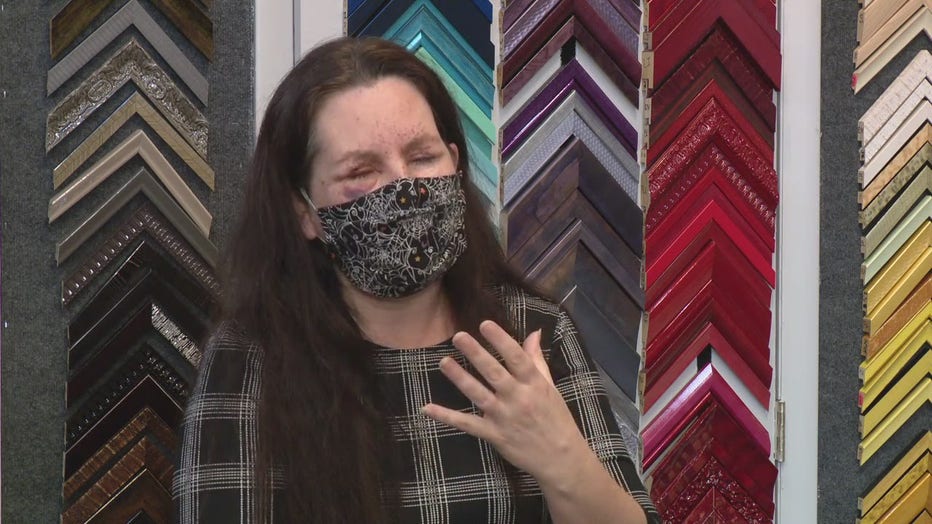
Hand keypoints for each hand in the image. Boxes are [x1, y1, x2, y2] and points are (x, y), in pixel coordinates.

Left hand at [422, 320, 590, 484]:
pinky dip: (446, 417)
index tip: (485, 324)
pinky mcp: (494, 435)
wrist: (561, 458)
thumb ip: (536, 359)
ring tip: (444, 362)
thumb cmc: (556, 419)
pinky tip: (427, 408)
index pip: (516, 358)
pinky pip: (467, 424)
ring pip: (478, 395)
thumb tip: (533, 333)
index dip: (500, 340)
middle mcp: (518, 399)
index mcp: (534, 384)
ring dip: (460, 378)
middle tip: (458, 336)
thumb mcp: (550, 387)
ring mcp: (504, 418)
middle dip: (476, 354)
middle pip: (494, 373)